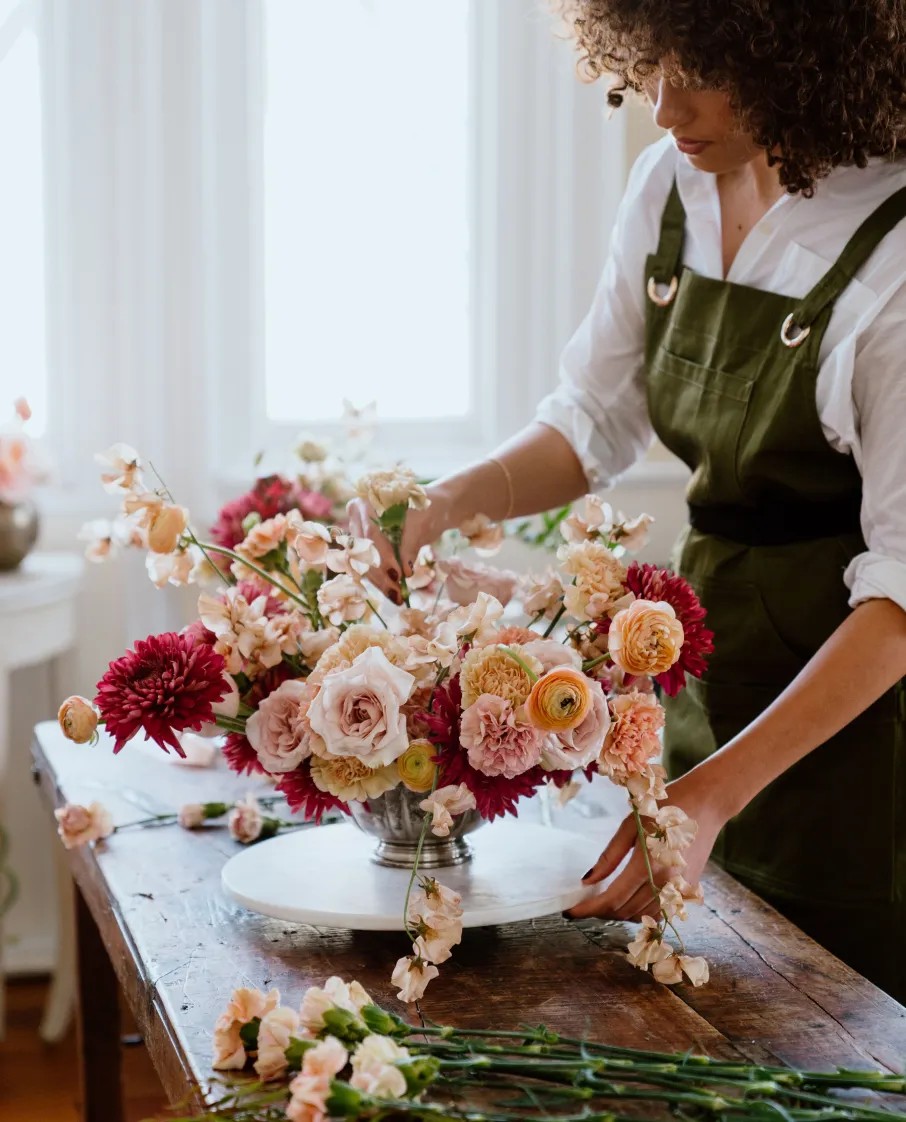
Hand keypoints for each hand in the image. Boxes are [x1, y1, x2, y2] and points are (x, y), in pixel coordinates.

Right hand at [347, 487, 451, 602]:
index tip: (397, 574)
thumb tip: (405, 571)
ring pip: (363, 563)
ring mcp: (359, 534)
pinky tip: (392, 593)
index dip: (382, 555)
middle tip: (396, 593)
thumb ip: (410, 546)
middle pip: (363, 551)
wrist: (432, 509)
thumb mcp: (421, 525)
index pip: (370, 533)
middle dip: (379, 574)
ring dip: (379, 582)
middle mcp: (357, 518)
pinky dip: (380, 581)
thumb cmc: (426, 510)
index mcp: (367, 503)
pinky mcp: (366, 548)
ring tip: (396, 597)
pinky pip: (368, 567)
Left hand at [565, 769, 728, 921]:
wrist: (706, 803)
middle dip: (600, 911)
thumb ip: (609, 857)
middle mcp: (666, 883)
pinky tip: (629, 898)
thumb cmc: (664, 807)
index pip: (612, 899)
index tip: (570, 911)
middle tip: (583, 903)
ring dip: (620, 912)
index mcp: (648, 864)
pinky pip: (660, 912)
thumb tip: (586, 881)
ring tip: (603, 899)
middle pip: (625, 911)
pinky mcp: (688, 890)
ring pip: (642, 916)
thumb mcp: (629, 826)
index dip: (589, 908)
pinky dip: (641, 911)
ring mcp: (679, 890)